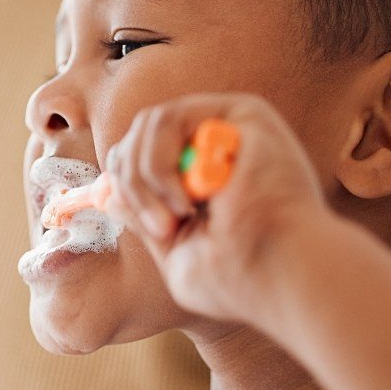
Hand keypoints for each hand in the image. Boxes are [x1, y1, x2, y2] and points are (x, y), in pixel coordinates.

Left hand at [106, 93, 342, 325]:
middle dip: (132, 183)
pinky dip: (162, 162)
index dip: (123, 180)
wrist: (282, 275)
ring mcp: (229, 124)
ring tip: (175, 218)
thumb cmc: (239, 277)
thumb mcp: (176, 250)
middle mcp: (217, 144)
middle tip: (160, 228)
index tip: (139, 221)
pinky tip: (191, 199)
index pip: (140, 154)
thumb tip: (107, 194)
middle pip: (138, 136)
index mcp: (204, 174)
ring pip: (149, 124)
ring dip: (146, 177)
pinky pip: (169, 118)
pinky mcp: (242, 112)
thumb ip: (144, 219)